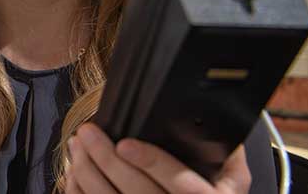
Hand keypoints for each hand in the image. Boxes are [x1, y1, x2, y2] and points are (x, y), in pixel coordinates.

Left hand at [65, 124, 250, 193]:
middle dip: (106, 160)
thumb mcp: (231, 178)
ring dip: (87, 173)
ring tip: (78, 144)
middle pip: (138, 193)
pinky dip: (80, 191)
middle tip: (88, 133)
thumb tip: (215, 120)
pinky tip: (76, 171)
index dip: (152, 163)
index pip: (182, 186)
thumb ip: (226, 152)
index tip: (125, 143)